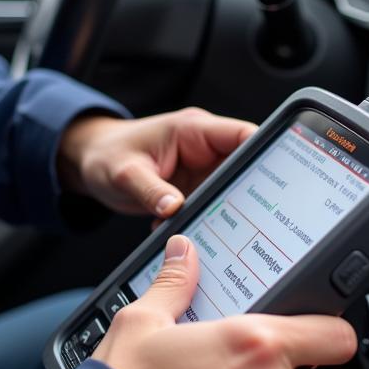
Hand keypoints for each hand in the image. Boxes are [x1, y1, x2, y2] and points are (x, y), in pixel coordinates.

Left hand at [57, 108, 256, 218]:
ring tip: (229, 233)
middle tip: (258, 219)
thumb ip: (150, 190)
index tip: (277, 179)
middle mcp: (203, 148)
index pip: (242, 135)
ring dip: (231, 211)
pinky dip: (212, 221)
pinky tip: (207, 237)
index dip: (264, 153)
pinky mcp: (194, 190)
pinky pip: (215, 205)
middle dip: (252, 191)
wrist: (90, 163)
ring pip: (233, 190)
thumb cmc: (106, 155)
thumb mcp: (124, 173)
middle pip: (245, 167)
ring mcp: (201, 171)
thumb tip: (174, 209)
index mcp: (194, 131)